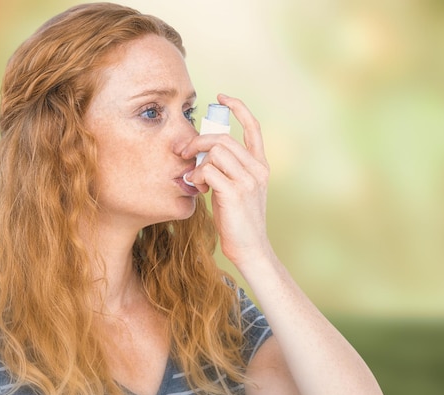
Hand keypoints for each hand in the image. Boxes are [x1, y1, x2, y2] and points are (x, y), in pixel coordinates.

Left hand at [178, 94, 270, 266]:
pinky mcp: (235, 192)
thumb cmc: (237, 220)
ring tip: (193, 178)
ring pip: (215, 151)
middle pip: (223, 138)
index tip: (222, 97)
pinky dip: (196, 176)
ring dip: (196, 162)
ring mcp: (248, 180)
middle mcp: (257, 169)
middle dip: (198, 140)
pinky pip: (208, 169)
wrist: (249, 248)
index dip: (238, 108)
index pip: (254, 127)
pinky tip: (196, 188)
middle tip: (183, 151)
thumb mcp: (236, 189)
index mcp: (260, 166)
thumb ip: (225, 169)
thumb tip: (201, 153)